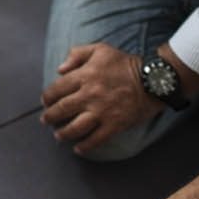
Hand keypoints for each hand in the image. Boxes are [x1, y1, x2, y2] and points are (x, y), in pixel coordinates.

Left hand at [40, 43, 161, 154]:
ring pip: (76, 127)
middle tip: (46, 120)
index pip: (57, 89)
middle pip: (63, 109)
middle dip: (50, 117)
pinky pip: (96, 139)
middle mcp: (90, 95)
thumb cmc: (125, 63)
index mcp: (84, 76)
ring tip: (58, 136)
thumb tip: (60, 69)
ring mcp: (102, 112)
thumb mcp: (100, 49)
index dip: (48, 97)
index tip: (45, 102)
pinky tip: (78, 149)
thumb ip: (77, 54)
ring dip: (64, 133)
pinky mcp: (115, 124)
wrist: (153, 80)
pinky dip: (85, 146)